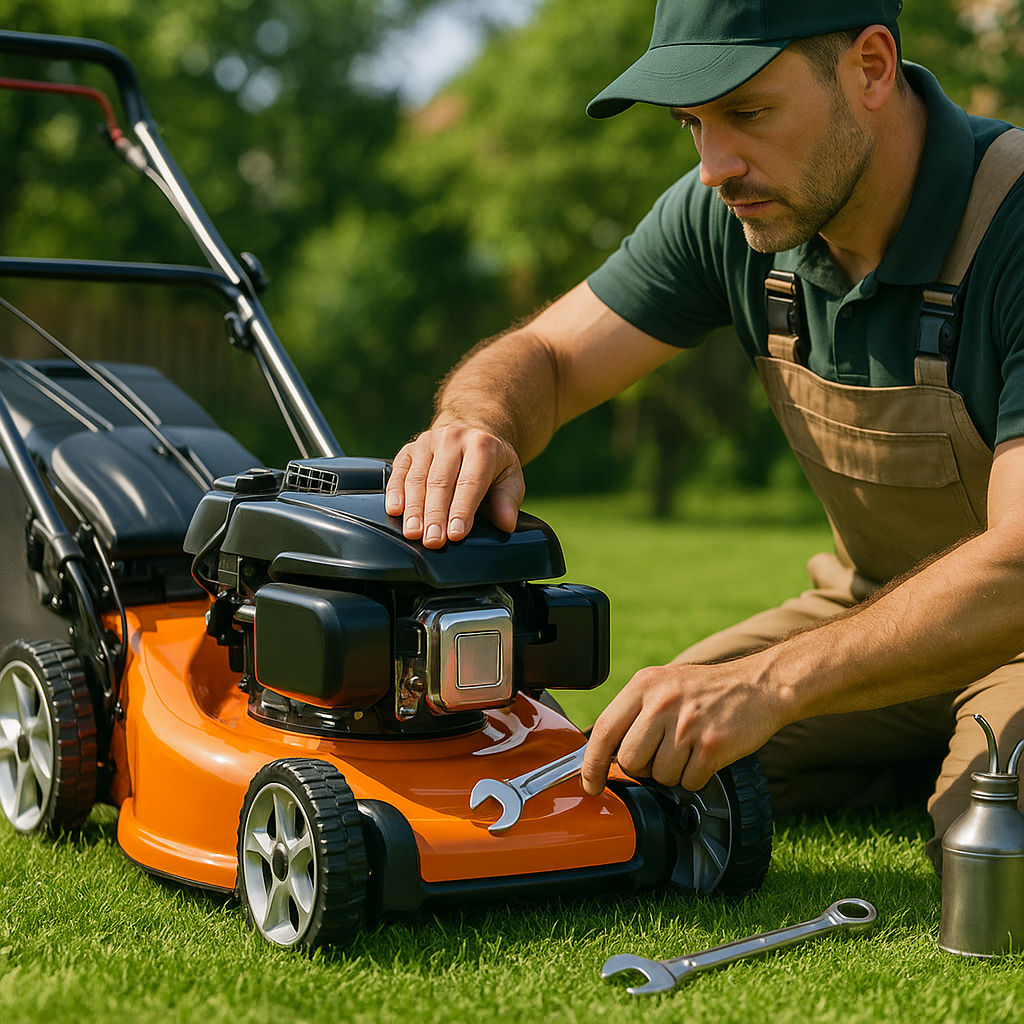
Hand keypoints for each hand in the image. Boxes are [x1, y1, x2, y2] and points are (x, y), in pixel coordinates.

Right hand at [385, 424, 525, 548]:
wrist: (472, 430)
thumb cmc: (492, 462)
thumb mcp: (510, 476)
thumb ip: (508, 500)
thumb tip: (506, 523)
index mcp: (481, 446)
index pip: (470, 482)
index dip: (462, 510)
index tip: (456, 534)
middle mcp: (452, 439)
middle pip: (440, 482)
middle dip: (436, 515)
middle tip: (433, 541)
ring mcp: (428, 442)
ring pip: (417, 479)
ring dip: (414, 509)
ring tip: (413, 533)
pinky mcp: (410, 449)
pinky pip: (399, 471)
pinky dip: (395, 492)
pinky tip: (395, 511)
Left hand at [581, 659, 783, 794]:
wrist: (758, 685)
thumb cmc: (705, 690)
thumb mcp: (662, 685)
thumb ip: (633, 713)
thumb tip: (604, 754)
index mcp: (643, 685)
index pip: (603, 731)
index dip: (591, 765)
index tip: (590, 784)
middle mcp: (662, 702)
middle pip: (630, 761)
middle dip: (643, 768)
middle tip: (663, 753)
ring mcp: (687, 724)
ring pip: (660, 776)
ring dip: (673, 772)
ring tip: (688, 748)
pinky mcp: (712, 745)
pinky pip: (689, 781)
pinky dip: (696, 776)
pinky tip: (705, 754)